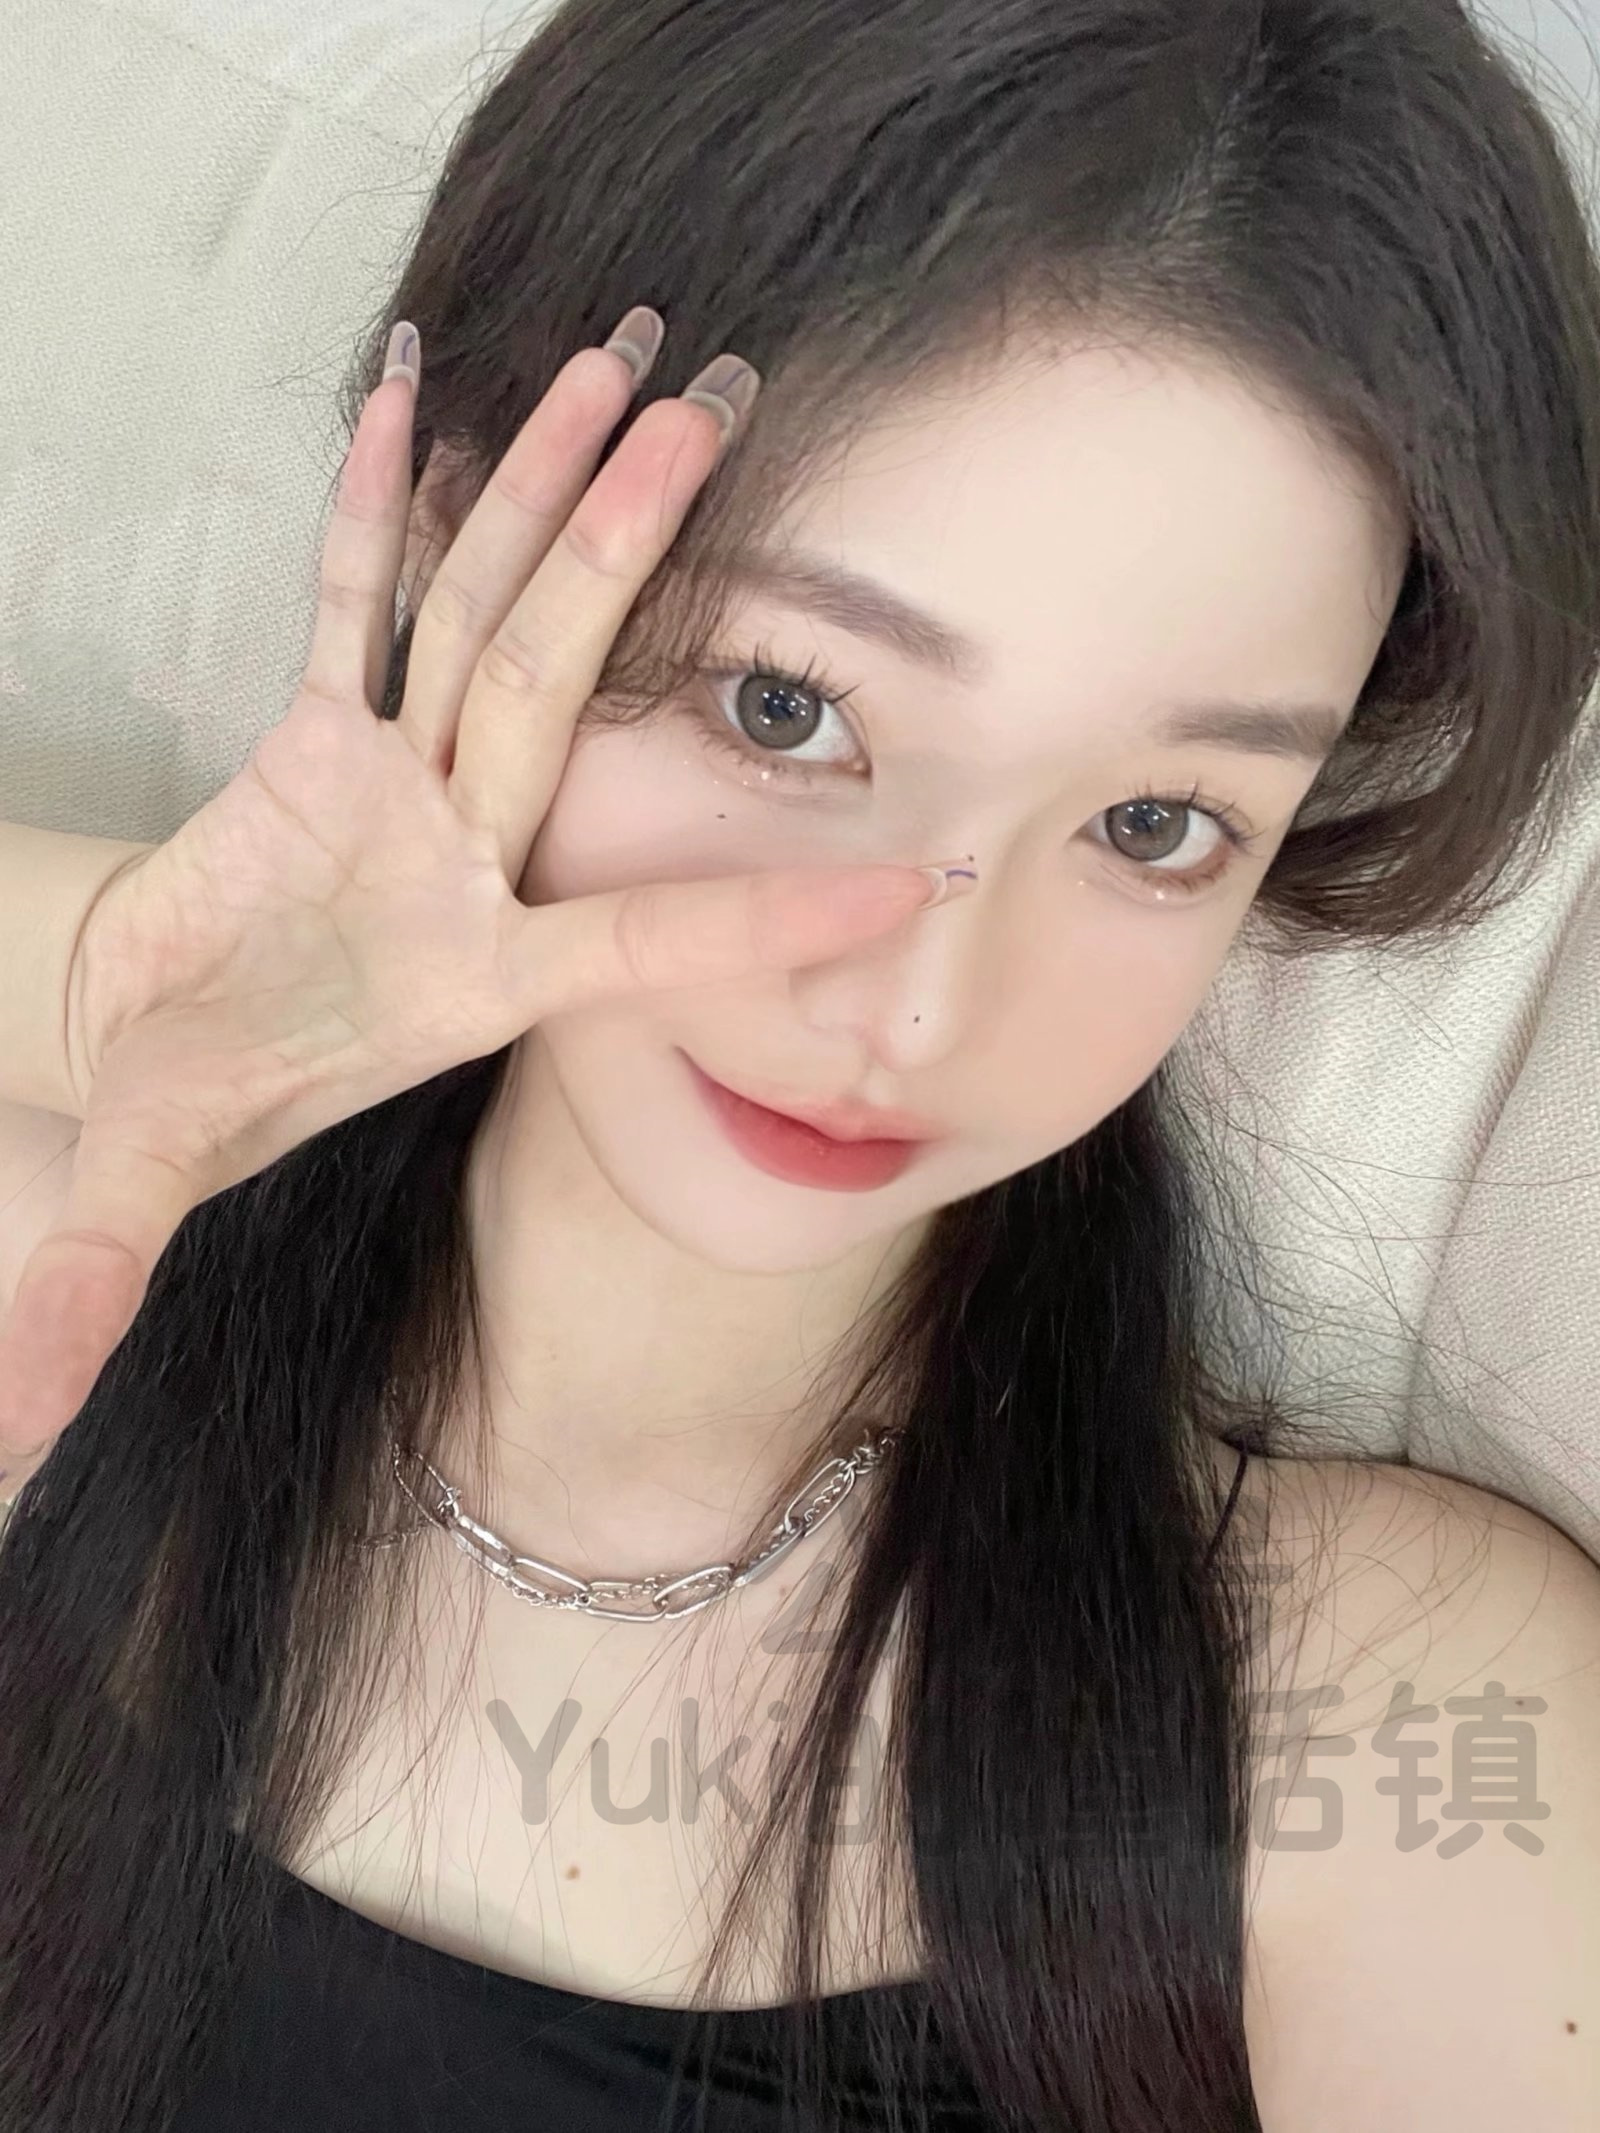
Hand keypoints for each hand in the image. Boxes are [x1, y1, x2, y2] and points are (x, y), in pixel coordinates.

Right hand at [0, 313, 946, 1461]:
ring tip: (620, 372)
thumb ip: (99, 1285)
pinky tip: (414, 394)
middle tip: (720, 432)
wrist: (161, 1024)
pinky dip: (376, 504)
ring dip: (541, 499)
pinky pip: (351, 602)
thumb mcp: (153, 1176)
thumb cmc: (204, 1089)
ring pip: (480, 620)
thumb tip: (17, 1422)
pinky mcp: (313, 734)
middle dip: (628, 563)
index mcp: (474, 980)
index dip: (764, 920)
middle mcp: (464, 860)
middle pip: (558, 691)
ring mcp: (398, 784)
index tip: (912, 879)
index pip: (643, 945)